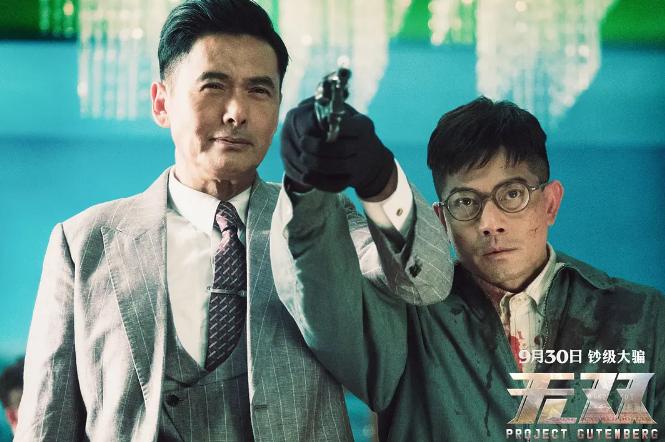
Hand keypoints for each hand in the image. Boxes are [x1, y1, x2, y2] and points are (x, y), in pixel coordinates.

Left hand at [280, 98, 394, 198]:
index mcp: (363, 127)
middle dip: (317, 147)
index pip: (346, 126)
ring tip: (302, 158)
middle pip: (339, 149)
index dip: (328, 126)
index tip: (314, 124)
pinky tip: (305, 176)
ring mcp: (360, 166)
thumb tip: (315, 103)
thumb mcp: (351, 118)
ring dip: (315, 163)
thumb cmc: (354, 134)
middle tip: (302, 142)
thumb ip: (335, 112)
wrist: (373, 161)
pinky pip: (335, 184)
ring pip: (335, 167)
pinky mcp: (353, 180)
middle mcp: (365, 147)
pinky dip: (319, 181)